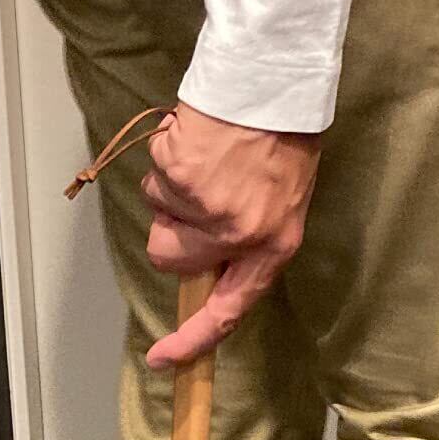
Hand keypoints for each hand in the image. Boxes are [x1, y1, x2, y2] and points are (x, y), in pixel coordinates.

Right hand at [141, 102, 320, 369]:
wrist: (274, 80)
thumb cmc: (283, 137)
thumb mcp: (283, 201)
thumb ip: (248, 242)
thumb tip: (206, 264)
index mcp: (271, 247)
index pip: (228, 311)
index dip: (193, 339)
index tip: (164, 359)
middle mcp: (236, 233)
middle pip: (170, 259)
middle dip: (172, 230)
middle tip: (201, 190)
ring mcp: (204, 205)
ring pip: (158, 214)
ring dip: (173, 189)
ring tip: (208, 156)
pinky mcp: (177, 173)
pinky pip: (155, 178)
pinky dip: (168, 159)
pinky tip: (198, 139)